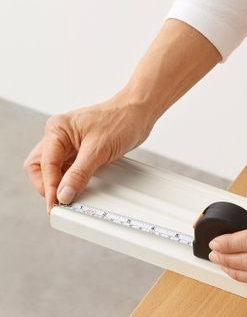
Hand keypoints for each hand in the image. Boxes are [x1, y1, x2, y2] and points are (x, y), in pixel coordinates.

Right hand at [24, 20, 220, 212]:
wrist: (138, 113)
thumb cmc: (120, 121)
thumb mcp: (98, 150)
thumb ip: (79, 174)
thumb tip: (64, 194)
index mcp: (57, 130)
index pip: (43, 164)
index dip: (49, 186)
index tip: (56, 203)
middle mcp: (59, 136)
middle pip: (39, 167)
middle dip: (46, 185)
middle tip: (58, 202)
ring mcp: (68, 144)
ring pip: (52, 169)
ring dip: (57, 184)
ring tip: (68, 198)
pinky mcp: (80, 151)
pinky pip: (67, 169)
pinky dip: (69, 180)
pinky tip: (76, 189)